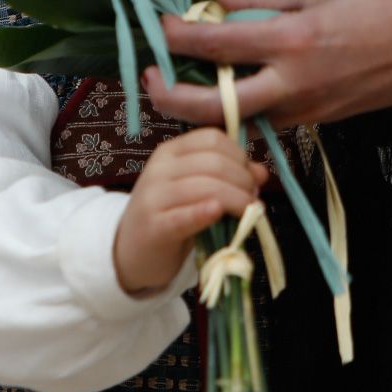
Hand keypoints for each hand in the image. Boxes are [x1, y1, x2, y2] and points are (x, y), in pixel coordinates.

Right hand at [113, 127, 269, 296]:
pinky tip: (217, 213)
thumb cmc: (170, 217)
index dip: (239, 155)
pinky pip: (183, 216)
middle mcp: (159, 168)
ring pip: (205, 187)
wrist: (131, 252)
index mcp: (170, 152)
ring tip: (249, 212)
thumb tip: (261, 172)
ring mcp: (153, 197)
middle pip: (213, 162)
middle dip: (242, 180)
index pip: (211, 139)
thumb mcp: (197, 191)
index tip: (250, 176)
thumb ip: (227, 177)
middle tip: (253, 199)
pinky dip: (203, 213)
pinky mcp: (154, 227)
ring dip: (236, 199)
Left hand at [144, 0, 391, 128]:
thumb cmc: (388, 2)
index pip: (216, 45)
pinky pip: (273, 120)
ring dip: (208, 106)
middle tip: (149, 78)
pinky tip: (238, 87)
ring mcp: (310, 110)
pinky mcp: (324, 121)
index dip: (176, 37)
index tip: (156, 27)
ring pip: (241, 120)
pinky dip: (247, 108)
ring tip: (188, 80)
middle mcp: (295, 84)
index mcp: (293, 41)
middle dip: (170, 97)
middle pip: (213, 106)